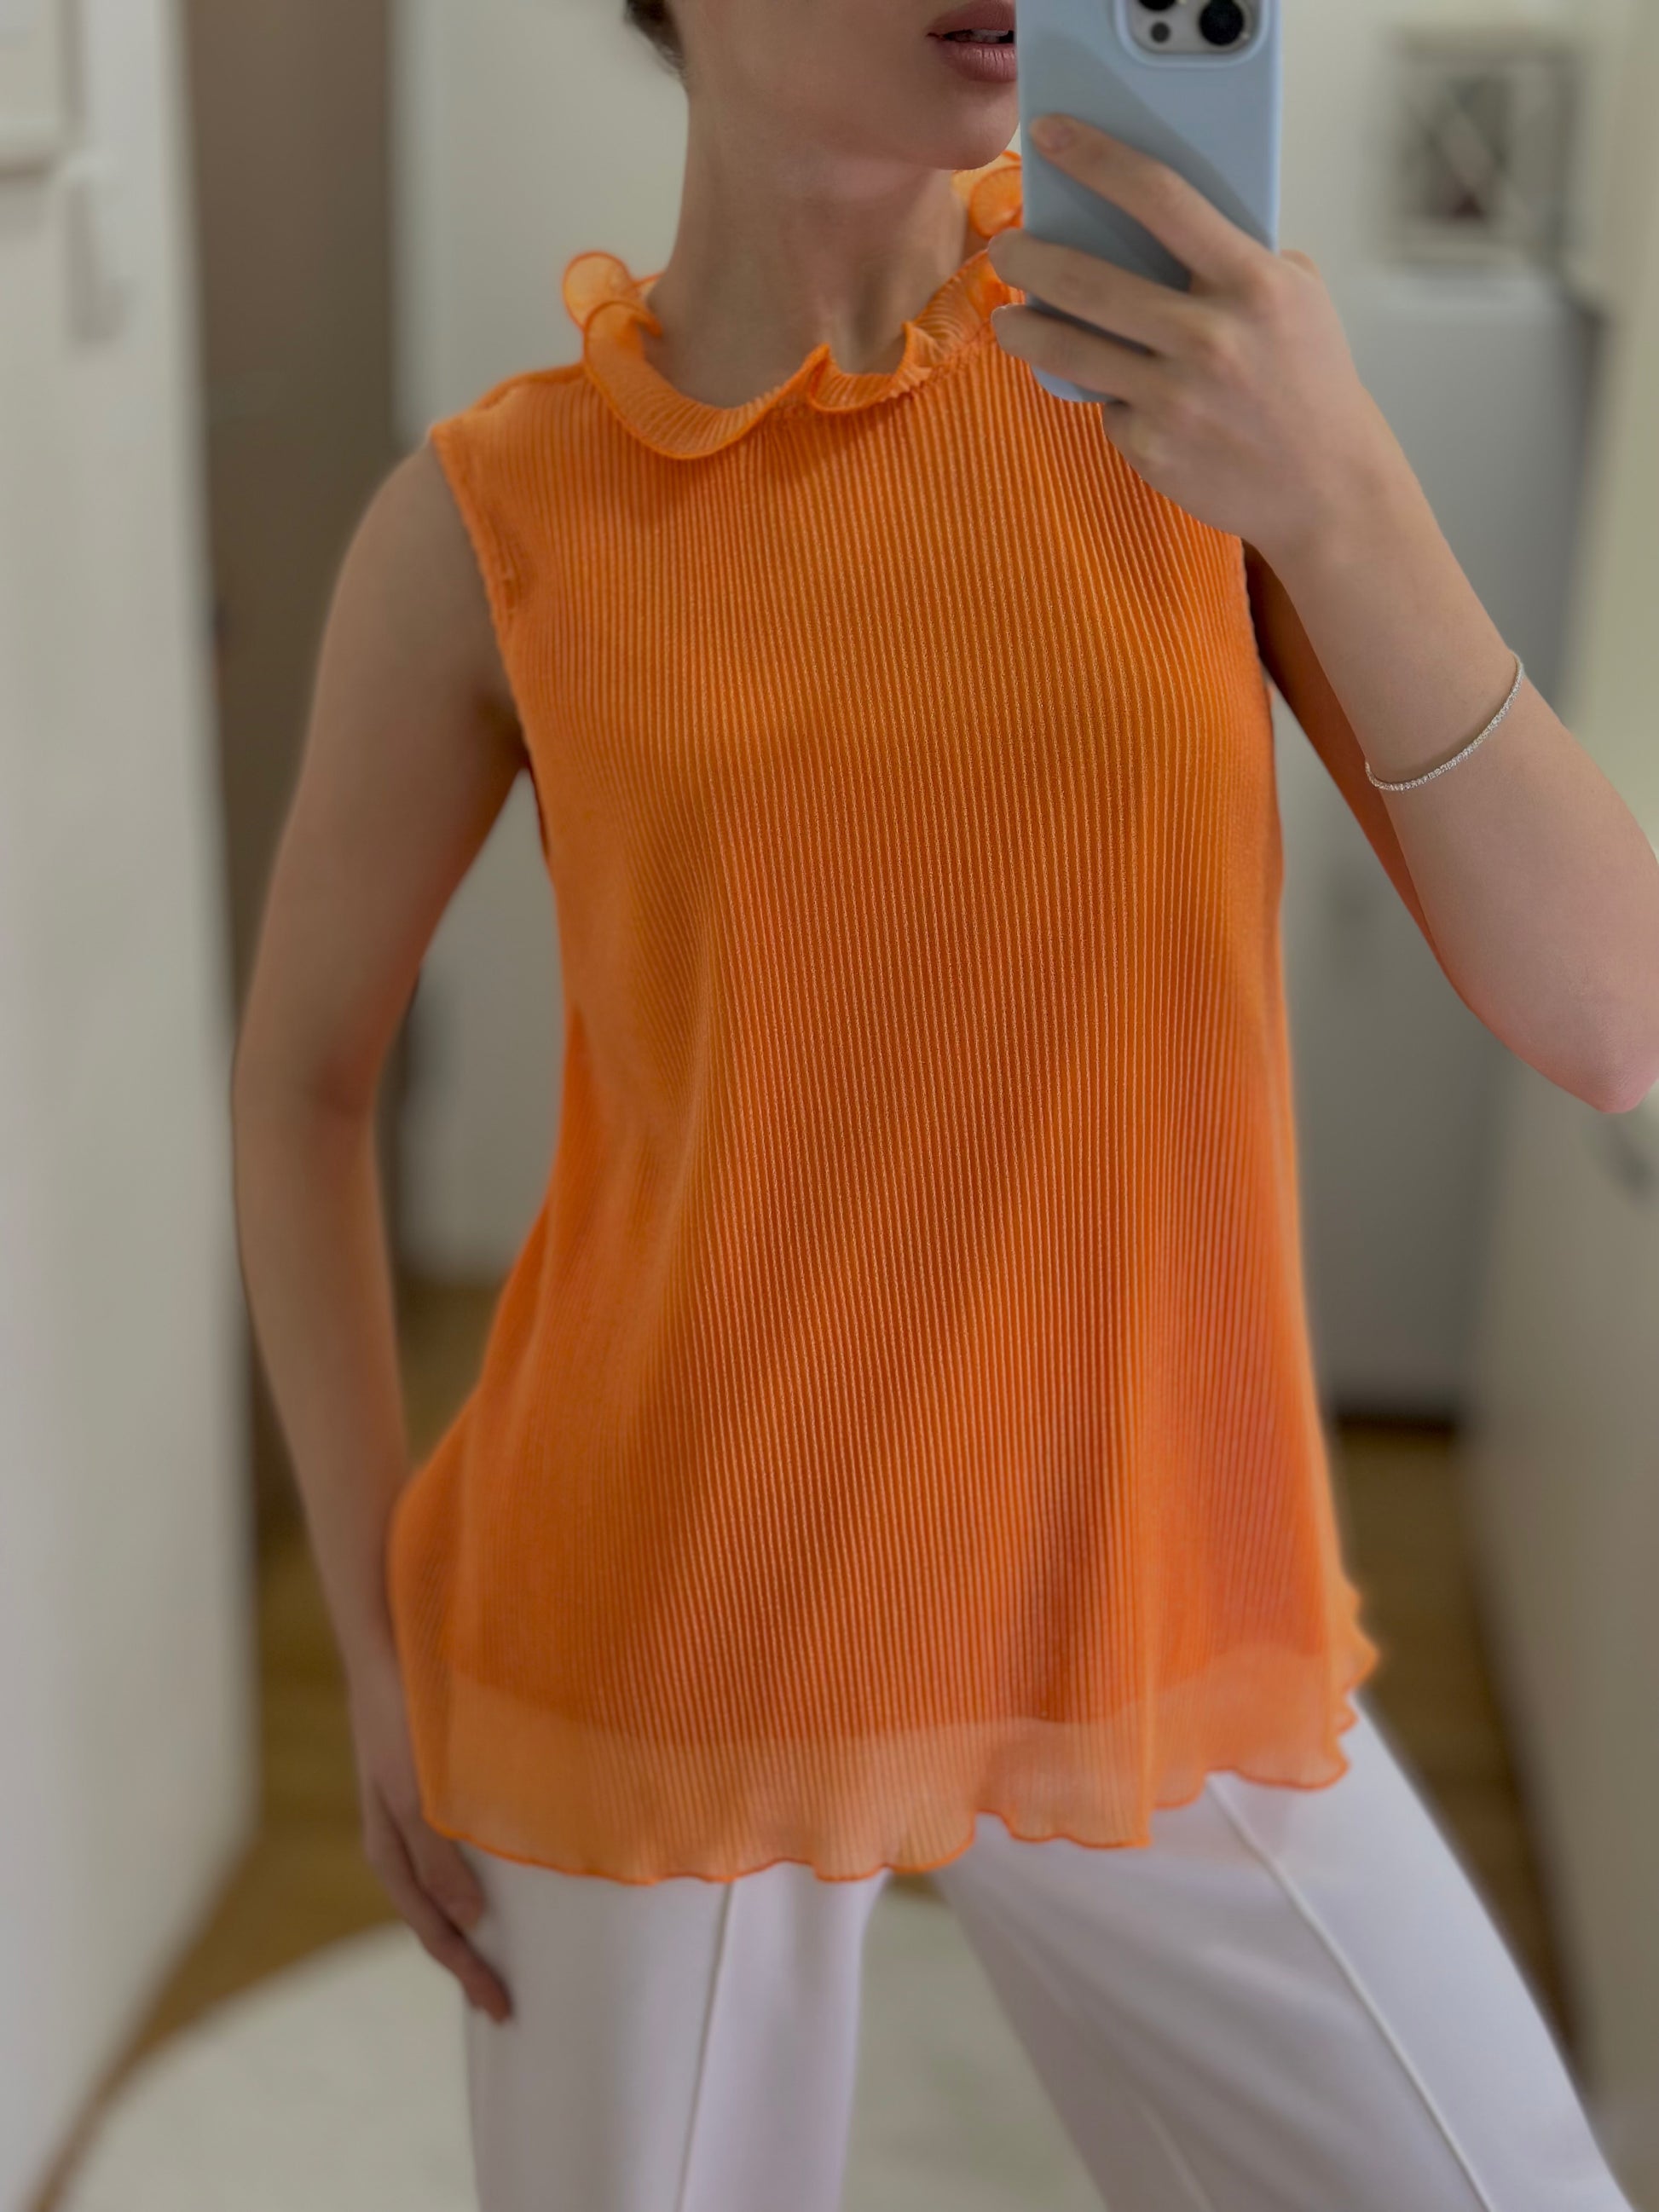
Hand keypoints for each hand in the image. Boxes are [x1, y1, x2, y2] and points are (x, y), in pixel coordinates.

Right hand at [346, 1644, 512, 2022]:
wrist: (385, 1654)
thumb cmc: (399, 1722)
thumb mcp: (415, 1793)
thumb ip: (437, 1856)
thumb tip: (469, 1923)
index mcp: (389, 1851)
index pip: (432, 1929)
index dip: (466, 1970)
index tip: (503, 2009)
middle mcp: (397, 1842)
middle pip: (433, 1920)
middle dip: (466, 1964)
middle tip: (506, 2005)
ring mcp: (408, 1818)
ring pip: (440, 1892)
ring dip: (467, 1929)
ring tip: (502, 1960)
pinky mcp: (425, 1792)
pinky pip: (447, 1855)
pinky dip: (469, 1884)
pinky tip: (496, 1887)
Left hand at [985, 118, 1407, 570]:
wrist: (1329, 487)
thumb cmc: (1310, 383)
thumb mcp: (1298, 298)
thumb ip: (1239, 256)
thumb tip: (1161, 223)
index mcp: (1251, 283)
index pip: (1161, 198)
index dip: (1097, 159)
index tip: (1051, 136)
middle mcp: (1209, 338)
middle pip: (1086, 280)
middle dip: (1027, 257)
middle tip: (1005, 247)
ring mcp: (1175, 398)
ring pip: (1068, 349)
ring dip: (1023, 328)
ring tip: (1008, 319)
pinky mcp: (1152, 448)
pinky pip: (1107, 407)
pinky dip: (1110, 398)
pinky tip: (1127, 397)